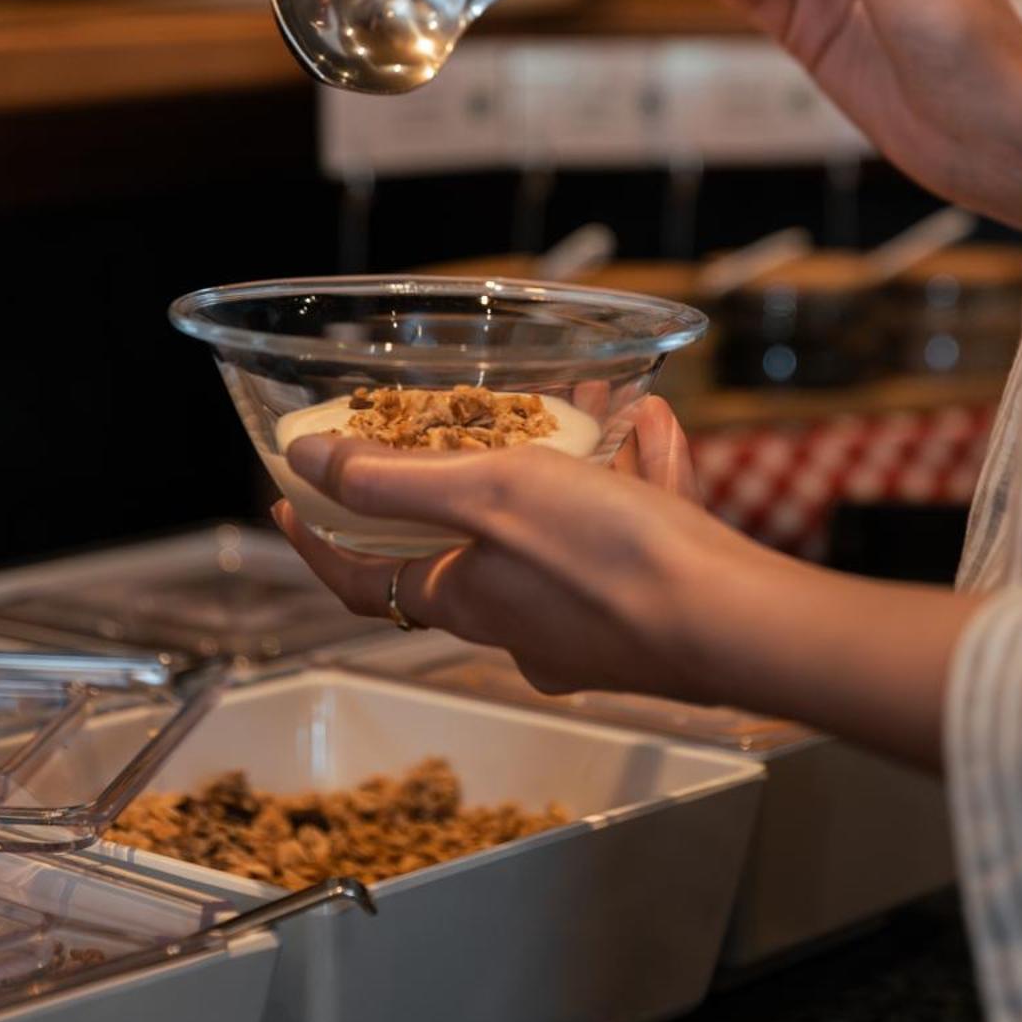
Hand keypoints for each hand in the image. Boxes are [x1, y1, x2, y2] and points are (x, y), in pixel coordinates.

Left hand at [274, 397, 756, 698]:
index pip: (364, 580)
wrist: (733, 620)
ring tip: (591, 399)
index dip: (319, 539)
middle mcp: (520, 622)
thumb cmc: (607, 559)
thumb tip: (310, 462)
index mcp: (467, 601)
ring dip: (567, 459)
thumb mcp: (489, 494)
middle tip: (468, 419)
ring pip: (560, 527)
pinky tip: (654, 426)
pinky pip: (628, 532)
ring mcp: (589, 619)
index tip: (288, 498)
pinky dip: (634, 476)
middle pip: (470, 543)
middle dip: (469, 472)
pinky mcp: (650, 605)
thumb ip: (395, 478)